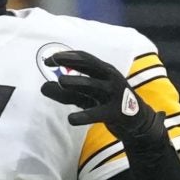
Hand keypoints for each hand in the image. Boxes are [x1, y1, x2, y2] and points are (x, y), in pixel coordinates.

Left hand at [39, 48, 153, 137]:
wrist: (138, 123)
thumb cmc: (108, 105)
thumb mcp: (87, 97)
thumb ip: (66, 93)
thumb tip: (42, 87)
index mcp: (105, 71)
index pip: (85, 59)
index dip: (67, 56)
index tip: (48, 59)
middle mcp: (110, 79)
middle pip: (90, 65)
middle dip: (71, 61)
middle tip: (52, 60)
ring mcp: (114, 95)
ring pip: (93, 85)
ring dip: (77, 82)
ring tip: (60, 81)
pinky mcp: (116, 113)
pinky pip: (98, 113)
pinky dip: (85, 116)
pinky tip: (71, 119)